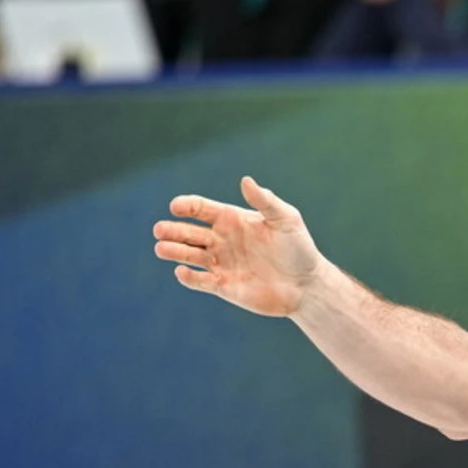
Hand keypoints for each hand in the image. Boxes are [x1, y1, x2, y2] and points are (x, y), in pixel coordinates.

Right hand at [154, 177, 326, 316]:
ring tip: (161, 248)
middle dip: (172, 230)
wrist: (307, 285)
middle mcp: (222, 240)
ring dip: (173, 251)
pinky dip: (189, 278)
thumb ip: (265, 201)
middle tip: (160, 230)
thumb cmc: (299, 248)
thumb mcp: (286, 219)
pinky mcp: (224, 286)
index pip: (201, 209)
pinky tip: (182, 272)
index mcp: (232, 220)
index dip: (186, 206)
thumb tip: (245, 180)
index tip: (176, 207)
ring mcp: (221, 263)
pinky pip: (200, 281)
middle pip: (188, 232)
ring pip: (189, 255)